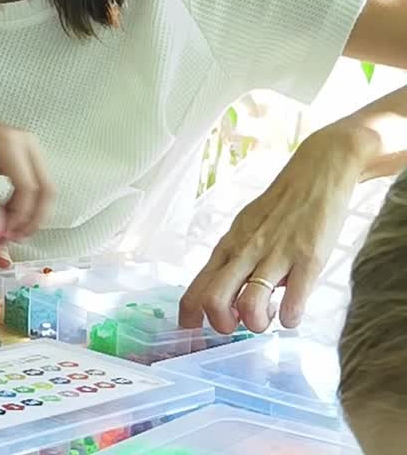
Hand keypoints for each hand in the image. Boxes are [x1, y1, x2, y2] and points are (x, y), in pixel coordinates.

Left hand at [0, 113, 54, 239]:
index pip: (27, 187)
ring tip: (11, 227)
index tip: (7, 231)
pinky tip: (11, 212)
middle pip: (45, 188)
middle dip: (34, 217)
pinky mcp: (33, 152)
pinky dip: (28, 201)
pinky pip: (39, 182)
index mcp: (8, 145)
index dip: (21, 214)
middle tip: (17, 236)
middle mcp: (27, 142)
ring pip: (46, 187)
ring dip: (32, 212)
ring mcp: (33, 146)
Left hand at [179, 127, 365, 334]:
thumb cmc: (278, 208)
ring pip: (250, 303)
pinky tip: (293, 317)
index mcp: (228, 248)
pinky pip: (295, 298)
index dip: (191, 316)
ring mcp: (276, 256)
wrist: (316, 175)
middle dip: (222, 324)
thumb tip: (225, 297)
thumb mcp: (244, 231)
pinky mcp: (308, 258)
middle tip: (239, 325)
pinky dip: (291, 317)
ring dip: (257, 323)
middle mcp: (245, 252)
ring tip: (269, 318)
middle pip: (214, 299)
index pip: (196, 288)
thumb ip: (233, 261)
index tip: (195, 330)